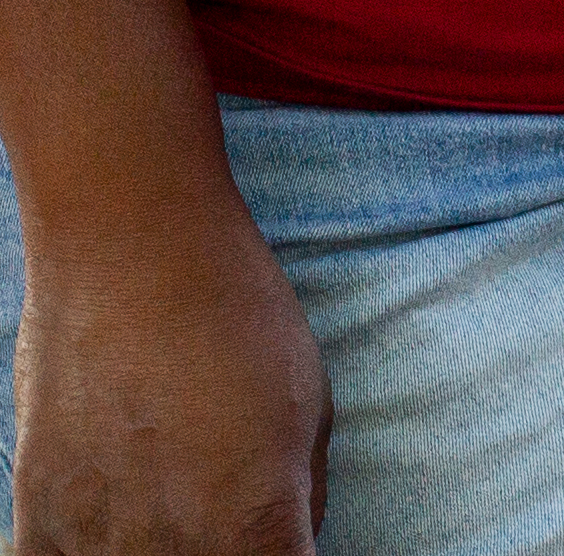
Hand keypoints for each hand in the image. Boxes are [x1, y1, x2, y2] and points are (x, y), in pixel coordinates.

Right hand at [10, 182, 329, 551]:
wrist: (132, 253)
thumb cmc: (238, 317)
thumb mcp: (312, 407)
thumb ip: (302, 497)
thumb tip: (291, 542)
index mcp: (258, 529)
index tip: (282, 543)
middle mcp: (175, 553)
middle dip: (226, 553)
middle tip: (223, 506)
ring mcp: (97, 543)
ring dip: (156, 555)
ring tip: (170, 508)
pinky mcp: (36, 522)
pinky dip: (82, 555)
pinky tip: (107, 526)